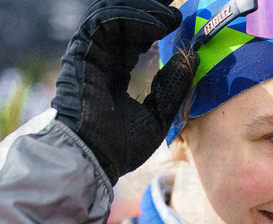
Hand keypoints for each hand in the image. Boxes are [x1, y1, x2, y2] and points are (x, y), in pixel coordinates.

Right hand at [52, 0, 195, 184]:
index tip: (178, 23)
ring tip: (171, 17)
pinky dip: (132, 18)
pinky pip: (105, 22)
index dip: (153, 26)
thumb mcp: (157, 115)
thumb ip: (172, 86)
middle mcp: (99, 59)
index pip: (131, 38)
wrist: (93, 159)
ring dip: (144, 11)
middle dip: (148, 10)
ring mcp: (88, 54)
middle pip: (120, 19)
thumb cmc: (119, 147)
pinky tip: (157, 26)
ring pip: (111, 14)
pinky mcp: (81, 52)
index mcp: (113, 73)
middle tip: (175, 10)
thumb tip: (191, 58)